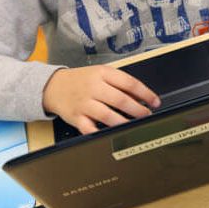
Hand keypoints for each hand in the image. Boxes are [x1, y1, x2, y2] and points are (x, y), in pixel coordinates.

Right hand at [42, 66, 159, 133]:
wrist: (53, 86)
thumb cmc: (82, 80)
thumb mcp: (101, 73)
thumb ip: (121, 83)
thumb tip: (143, 96)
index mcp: (103, 74)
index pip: (129, 83)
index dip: (146, 94)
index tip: (155, 102)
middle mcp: (93, 88)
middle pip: (120, 100)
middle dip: (138, 110)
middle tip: (147, 115)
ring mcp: (84, 103)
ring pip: (107, 115)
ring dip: (124, 122)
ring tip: (134, 125)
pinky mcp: (76, 117)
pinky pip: (89, 128)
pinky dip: (100, 133)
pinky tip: (110, 135)